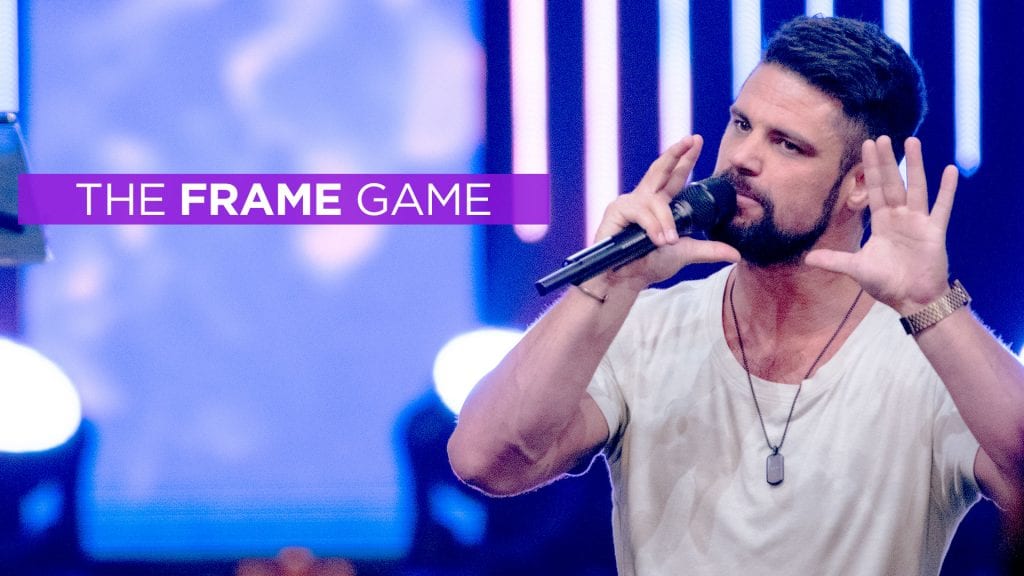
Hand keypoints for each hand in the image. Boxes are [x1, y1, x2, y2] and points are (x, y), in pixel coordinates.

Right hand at [591, 134, 739, 291]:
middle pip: (661, 169)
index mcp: (659, 203)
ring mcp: (628, 203)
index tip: (697, 140)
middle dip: (676, 154)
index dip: (685, 158)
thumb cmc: (649, 264)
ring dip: (664, 220)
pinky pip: (640, 213)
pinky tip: (656, 239)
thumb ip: (709, 251)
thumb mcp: (684, 254)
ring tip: (669, 241)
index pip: (675, 176)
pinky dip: (651, 226)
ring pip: (655, 201)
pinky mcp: (616, 211)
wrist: (625, 281)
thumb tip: (736, 255)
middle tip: (691, 140)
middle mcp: (644, 198)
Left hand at [804, 136, 958, 313]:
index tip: (866, 147)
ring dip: (914, 165)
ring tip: (912, 142)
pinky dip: (946, 190)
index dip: (870, 169)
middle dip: (886, 161)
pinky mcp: (934, 231)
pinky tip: (949, 169)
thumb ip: (834, 260)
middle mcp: (900, 217)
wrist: (912, 300)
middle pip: (892, 183)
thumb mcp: (856, 269)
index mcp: (882, 222)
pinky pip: (941, 206)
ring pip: (916, 187)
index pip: (874, 190)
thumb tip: (807, 259)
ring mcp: (918, 222)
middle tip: (881, 137)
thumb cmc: (887, 284)